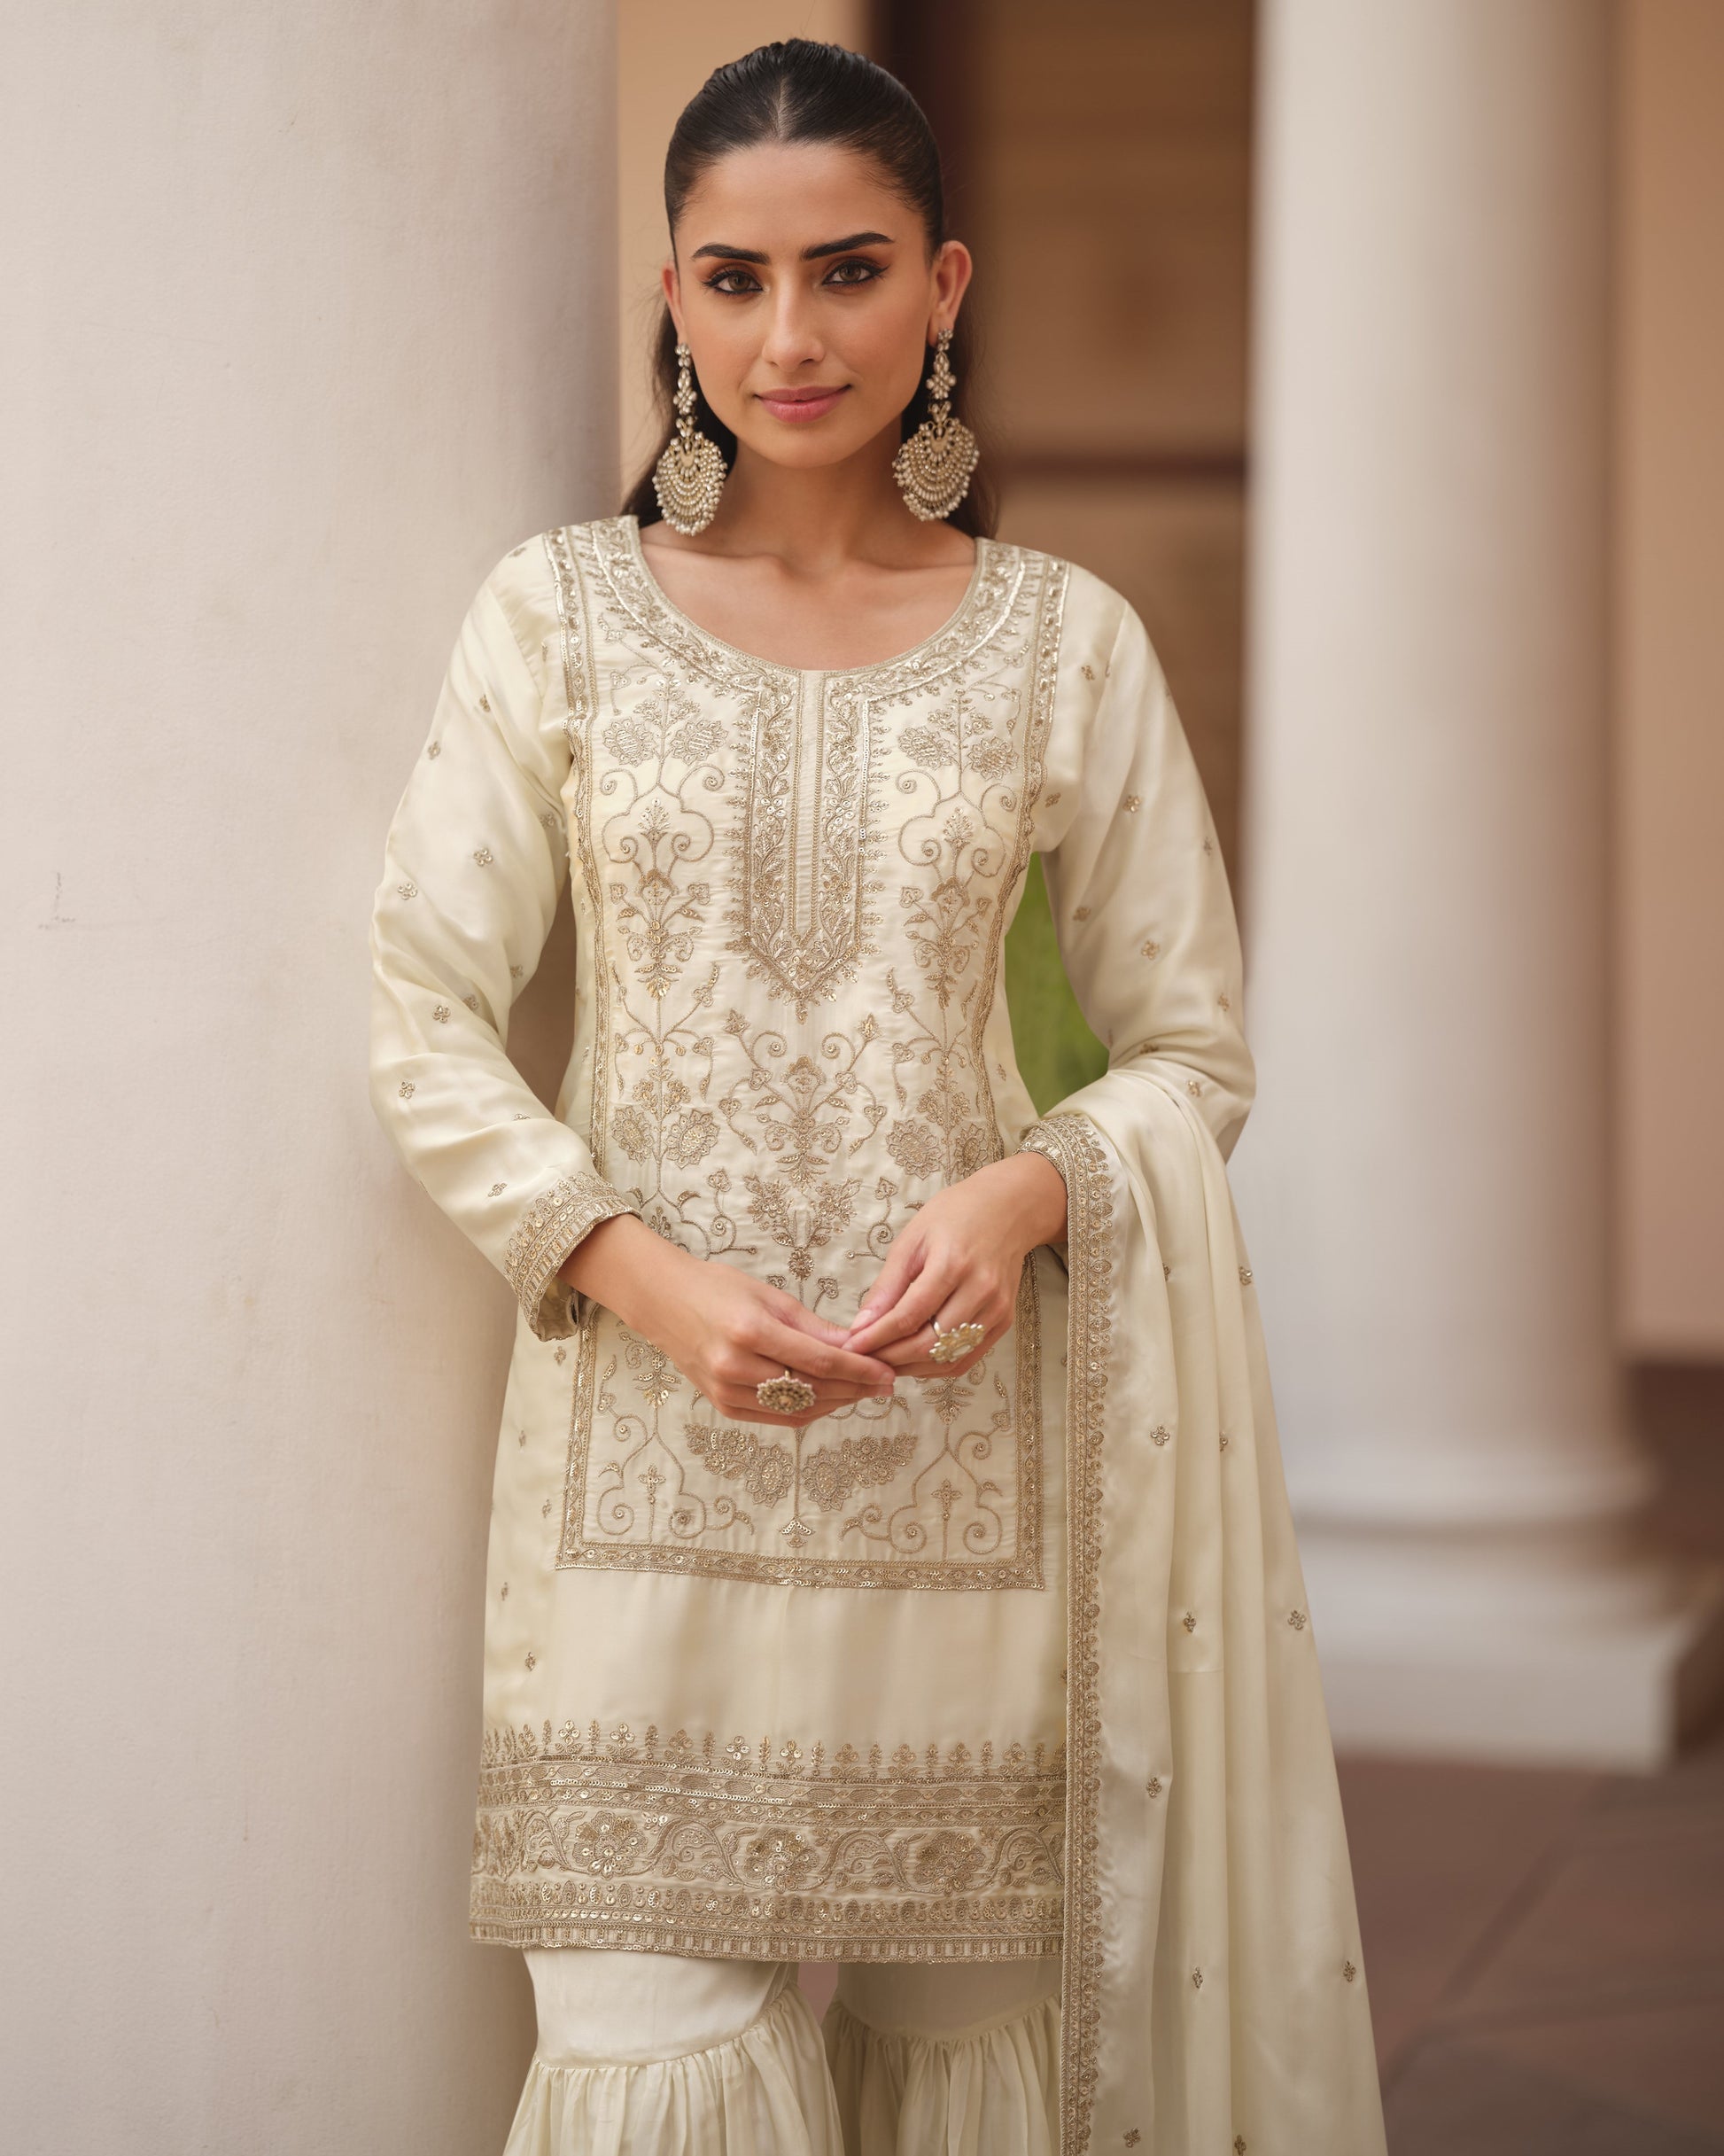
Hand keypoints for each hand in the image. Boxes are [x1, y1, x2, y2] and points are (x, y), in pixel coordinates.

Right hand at [559, 1216, 898, 1427]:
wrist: (663, 1302)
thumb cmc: (717, 1288)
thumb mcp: (769, 1295)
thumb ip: (813, 1327)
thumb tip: (857, 1346)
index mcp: (750, 1331)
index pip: (819, 1361)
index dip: (859, 1370)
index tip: (888, 1372)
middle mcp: (736, 1367)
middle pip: (812, 1389)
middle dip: (855, 1389)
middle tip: (885, 1384)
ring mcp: (726, 1391)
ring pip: (797, 1410)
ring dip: (836, 1403)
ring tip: (864, 1392)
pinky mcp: (723, 1405)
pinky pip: (776, 1417)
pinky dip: (808, 1411)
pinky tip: (830, 1399)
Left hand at [843, 1152, 1067, 1379]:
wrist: (1008, 1210)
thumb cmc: (955, 1216)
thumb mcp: (912, 1239)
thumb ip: (888, 1285)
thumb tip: (862, 1325)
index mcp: (953, 1264)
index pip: (909, 1316)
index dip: (877, 1338)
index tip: (852, 1346)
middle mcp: (980, 1291)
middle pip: (929, 1344)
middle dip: (890, 1358)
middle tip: (864, 1358)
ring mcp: (997, 1310)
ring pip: (948, 1359)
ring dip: (911, 1367)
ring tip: (884, 1360)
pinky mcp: (1004, 1321)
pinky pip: (967, 1358)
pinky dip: (936, 1367)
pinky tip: (914, 1360)